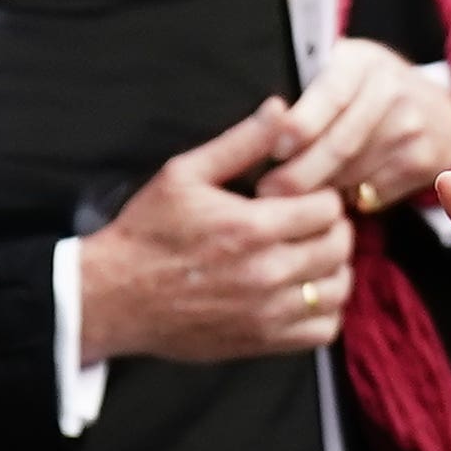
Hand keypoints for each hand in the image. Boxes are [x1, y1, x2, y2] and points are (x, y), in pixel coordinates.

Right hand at [79, 100, 354, 364]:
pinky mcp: (261, 342)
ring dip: (334, 269)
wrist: (111, 297)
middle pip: (340, 246)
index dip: (322, 197)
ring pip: (339, 289)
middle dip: (332, 229)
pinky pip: (323, 331)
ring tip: (312, 257)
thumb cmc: (145, 233)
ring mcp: (267, 312)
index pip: (329, 208)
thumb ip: (240, 142)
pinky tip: (304, 293)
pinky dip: (324, 311)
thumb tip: (281, 108)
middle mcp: (266, 272)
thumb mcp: (184, 174)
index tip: (303, 198)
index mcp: (251, 227)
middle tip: (310, 225)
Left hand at [257, 38, 450, 211]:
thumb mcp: (340, 70)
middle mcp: (392, 91)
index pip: (329, 96)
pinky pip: (373, 192)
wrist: (439, 109)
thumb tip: (260, 132)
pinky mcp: (425, 161)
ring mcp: (413, 128)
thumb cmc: (367, 90)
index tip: (275, 150)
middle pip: (339, 144)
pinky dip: (349, 198)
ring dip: (320, 190)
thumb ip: (306, 89)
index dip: (300, 126)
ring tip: (298, 194)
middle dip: (298, 174)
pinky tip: (339, 191)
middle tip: (268, 191)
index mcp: (362, 61)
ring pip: (352, 174)